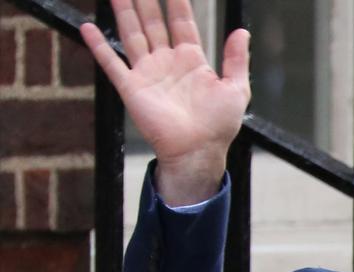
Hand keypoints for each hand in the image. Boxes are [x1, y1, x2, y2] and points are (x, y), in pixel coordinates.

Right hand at [80, 0, 250, 204]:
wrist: (198, 151)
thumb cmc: (220, 125)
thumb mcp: (236, 89)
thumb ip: (237, 60)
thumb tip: (242, 32)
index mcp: (192, 60)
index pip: (182, 24)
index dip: (177, 4)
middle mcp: (168, 62)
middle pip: (153, 23)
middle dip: (146, 2)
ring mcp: (148, 73)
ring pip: (132, 34)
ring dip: (123, 12)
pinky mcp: (132, 88)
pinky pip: (112, 63)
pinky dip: (98, 45)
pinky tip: (87, 27)